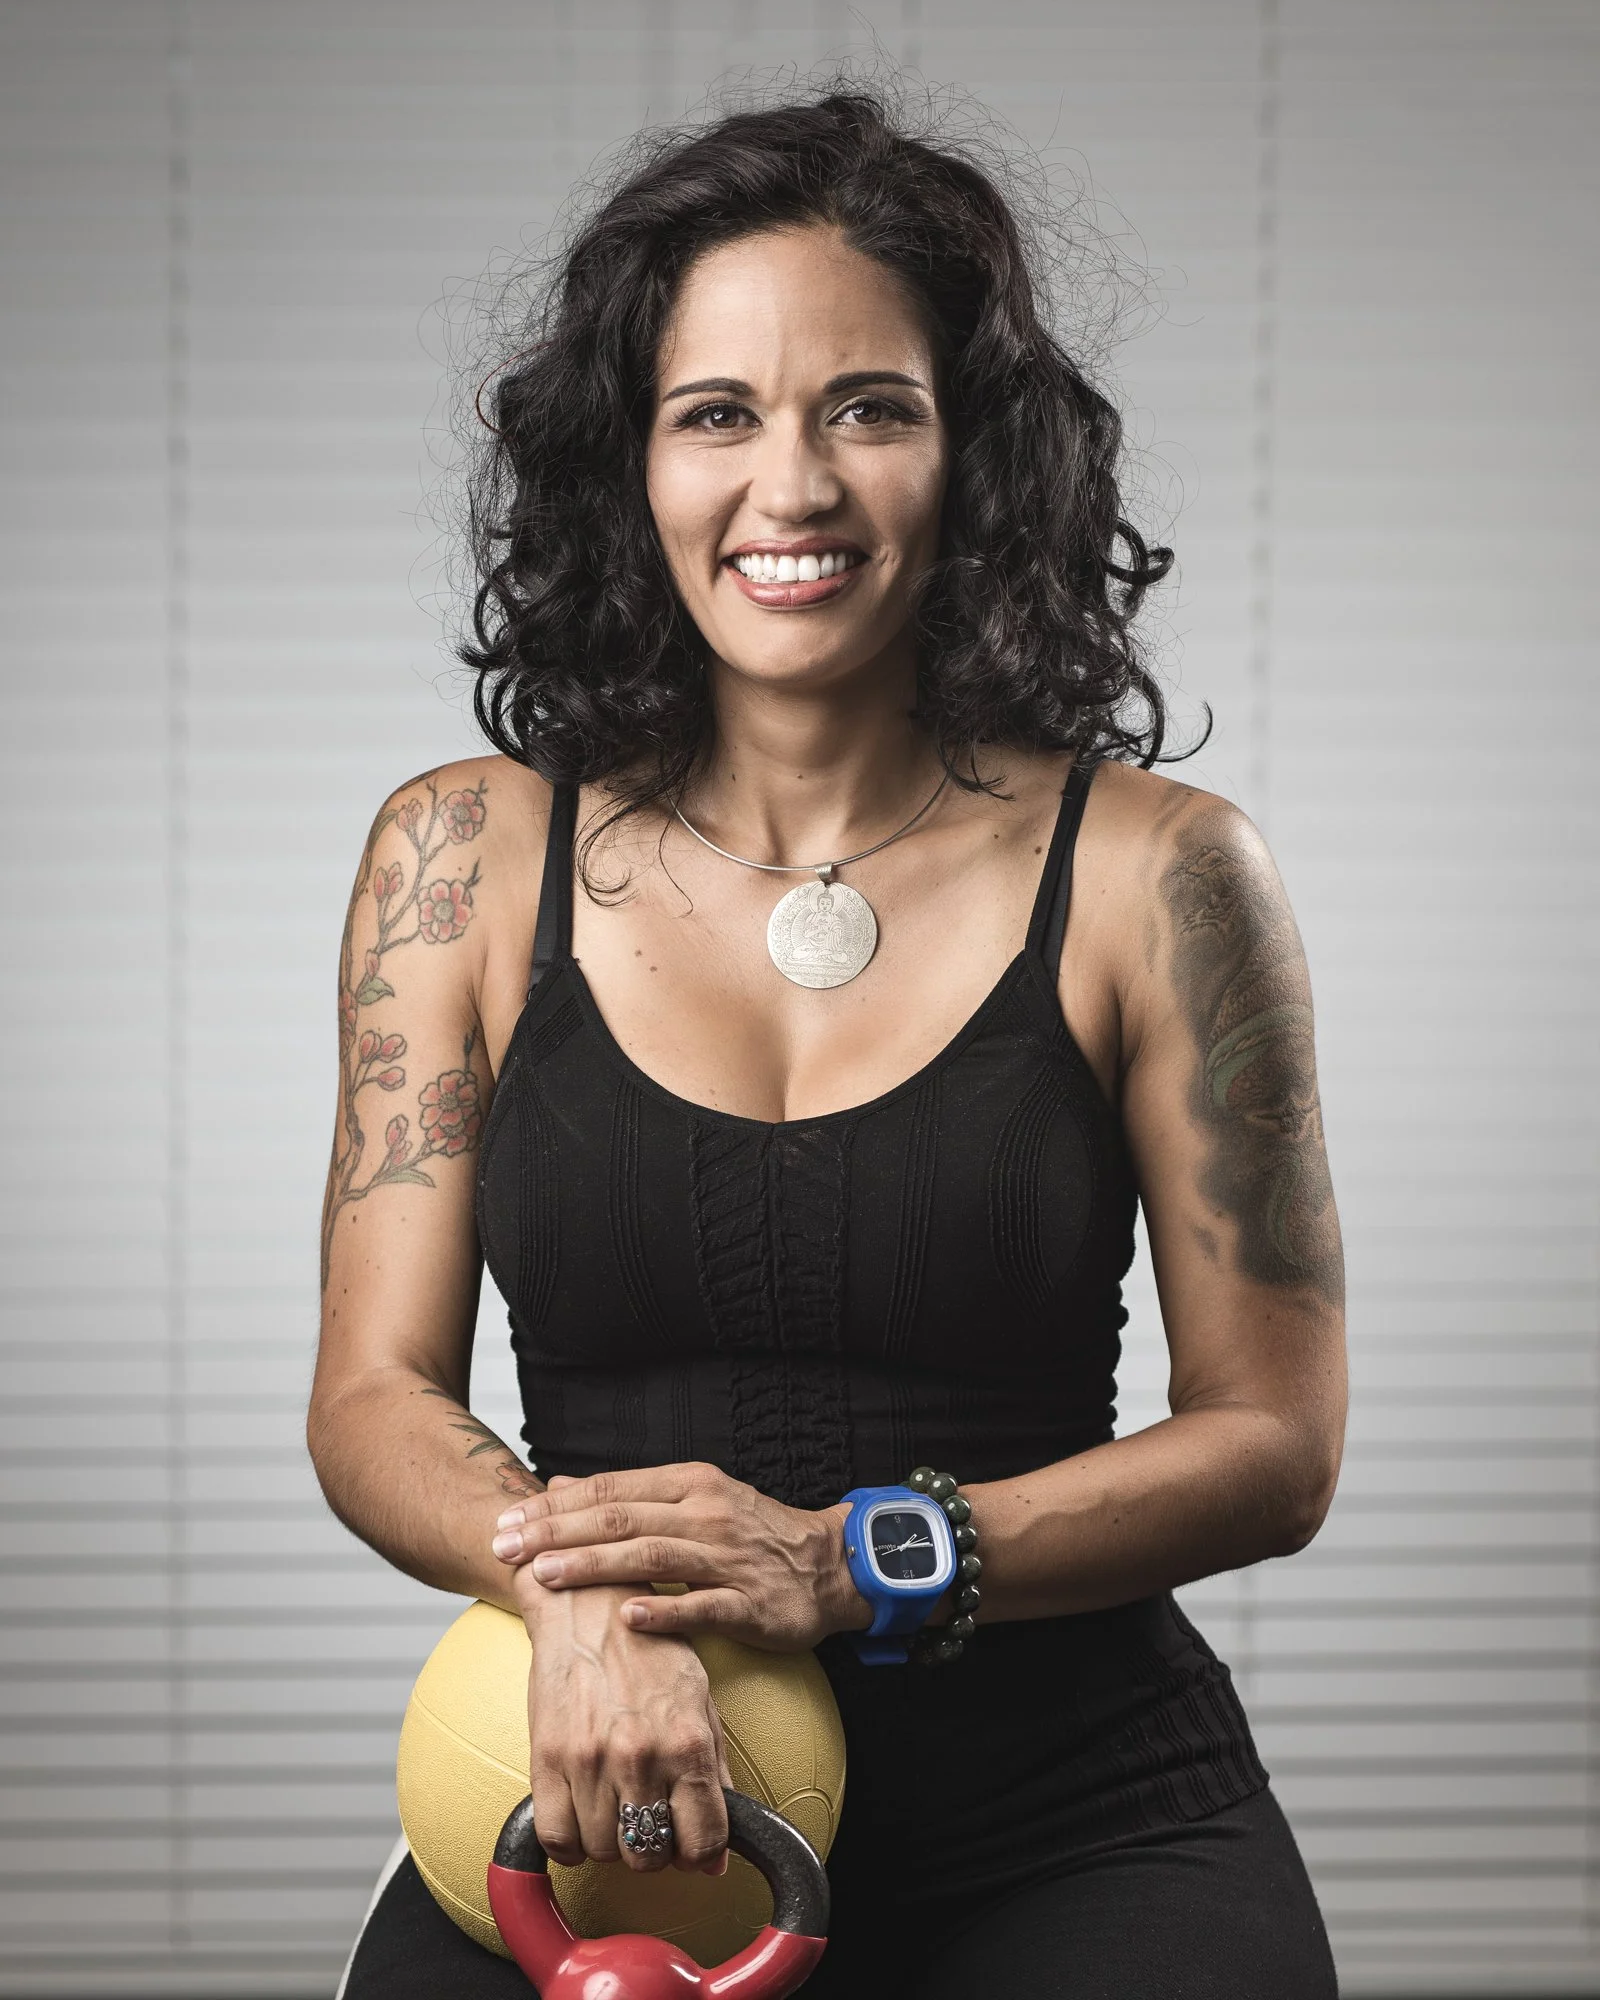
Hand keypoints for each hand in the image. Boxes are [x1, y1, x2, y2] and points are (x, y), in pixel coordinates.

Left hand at [492, 1462, 870, 1649]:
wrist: (828, 1565)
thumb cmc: (751, 1533)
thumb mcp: (694, 1498)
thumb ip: (630, 1495)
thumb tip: (561, 1484)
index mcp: (689, 1484)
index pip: (610, 1489)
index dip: (556, 1504)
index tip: (508, 1519)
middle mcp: (705, 1513)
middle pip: (621, 1519)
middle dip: (557, 1533)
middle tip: (506, 1546)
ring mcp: (728, 1558)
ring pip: (652, 1557)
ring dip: (595, 1567)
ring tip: (546, 1576)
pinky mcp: (750, 1603)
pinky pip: (702, 1606)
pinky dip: (664, 1610)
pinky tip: (627, 1618)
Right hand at [514, 1566, 732, 1876]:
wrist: (588, 1602)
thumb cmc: (649, 1648)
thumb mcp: (700, 1700)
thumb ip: (714, 1775)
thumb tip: (718, 1856)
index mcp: (687, 1742)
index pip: (703, 1843)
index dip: (699, 1856)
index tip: (689, 1846)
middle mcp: (641, 1755)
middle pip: (648, 1856)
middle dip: (651, 1848)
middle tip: (647, 1817)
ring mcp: (591, 1759)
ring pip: (602, 1851)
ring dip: (608, 1840)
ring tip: (613, 1802)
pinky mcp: (547, 1758)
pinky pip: (556, 1839)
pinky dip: (568, 1841)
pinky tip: (579, 1813)